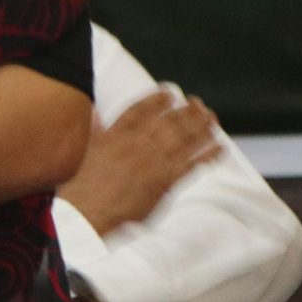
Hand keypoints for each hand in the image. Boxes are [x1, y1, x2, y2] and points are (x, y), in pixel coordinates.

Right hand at [58, 88, 219, 236]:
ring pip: (184, 139)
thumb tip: (94, 111)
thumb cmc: (81, 182)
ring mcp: (154, 161)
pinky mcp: (165, 181)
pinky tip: (219, 146)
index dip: (158, 99)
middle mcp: (139, 142)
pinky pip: (193, 164)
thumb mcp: (85, 148)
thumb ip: (94, 128)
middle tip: (199, 103)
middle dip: (187, 110)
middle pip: (169, 121)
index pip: (142, 109)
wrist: (88, 209)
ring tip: (212, 118)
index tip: (170, 92)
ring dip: (201, 126)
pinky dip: (208, 154)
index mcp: (117, 132)